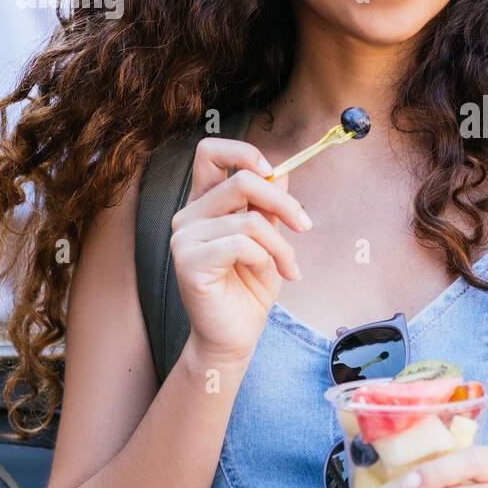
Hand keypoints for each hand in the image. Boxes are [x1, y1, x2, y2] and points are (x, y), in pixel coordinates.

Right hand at [170, 137, 310, 368]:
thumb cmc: (249, 287)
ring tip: (289, 266)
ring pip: (249, 219)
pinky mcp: (188, 262)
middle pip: (242, 180)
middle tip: (304, 226)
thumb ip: (269, 204)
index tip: (273, 174)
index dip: (244, 152)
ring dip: (281, 244)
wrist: (235, 336)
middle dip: (284, 203)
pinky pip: (241, 244)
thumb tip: (281, 172)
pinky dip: (265, 258)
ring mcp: (183, 238)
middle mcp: (188, 215)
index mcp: (204, 203)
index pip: (210, 151)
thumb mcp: (269, 238)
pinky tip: (267, 274)